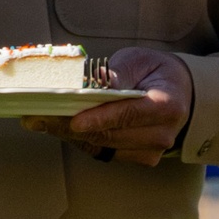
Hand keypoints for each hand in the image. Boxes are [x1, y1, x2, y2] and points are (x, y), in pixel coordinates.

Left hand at [22, 47, 193, 166]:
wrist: (180, 92)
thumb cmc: (155, 71)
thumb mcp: (140, 59)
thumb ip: (120, 72)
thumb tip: (97, 86)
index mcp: (167, 105)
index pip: (128, 114)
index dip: (99, 119)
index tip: (74, 120)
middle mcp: (162, 133)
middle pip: (111, 135)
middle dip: (71, 127)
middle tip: (38, 118)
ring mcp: (152, 150)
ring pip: (103, 146)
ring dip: (70, 135)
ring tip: (41, 121)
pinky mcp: (141, 158)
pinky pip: (105, 152)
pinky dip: (81, 141)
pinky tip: (61, 128)